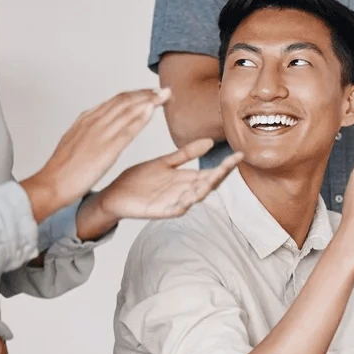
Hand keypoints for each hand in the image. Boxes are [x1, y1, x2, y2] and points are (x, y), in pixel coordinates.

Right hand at [21, 88, 171, 222]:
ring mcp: (99, 134)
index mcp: (86, 119)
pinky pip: (127, 129)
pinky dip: (141, 117)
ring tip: (165, 95)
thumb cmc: (64, 169)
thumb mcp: (77, 143)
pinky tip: (152, 110)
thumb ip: (90, 133)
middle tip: (165, 90)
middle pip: (124, 101)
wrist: (51, 184)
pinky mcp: (105, 148)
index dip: (136, 95)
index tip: (151, 93)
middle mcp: (93, 121)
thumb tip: (101, 128)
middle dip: (146, 94)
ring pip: (127, 110)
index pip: (116, 101)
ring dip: (148, 100)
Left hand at [75, 139, 242, 239]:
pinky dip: (184, 204)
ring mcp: (173, 202)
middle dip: (220, 175)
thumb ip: (186, 154)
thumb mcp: (164, 162)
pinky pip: (175, 209)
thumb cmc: (137, 180)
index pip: (211, 172)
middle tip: (230, 164)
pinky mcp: (160, 211)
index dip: (226, 165)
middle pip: (207, 184)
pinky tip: (190, 198)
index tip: (239, 154)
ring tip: (215, 177)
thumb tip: (209, 141)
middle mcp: (183, 192)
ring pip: (195, 196)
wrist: (114, 194)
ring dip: (205, 188)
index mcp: (185, 179)